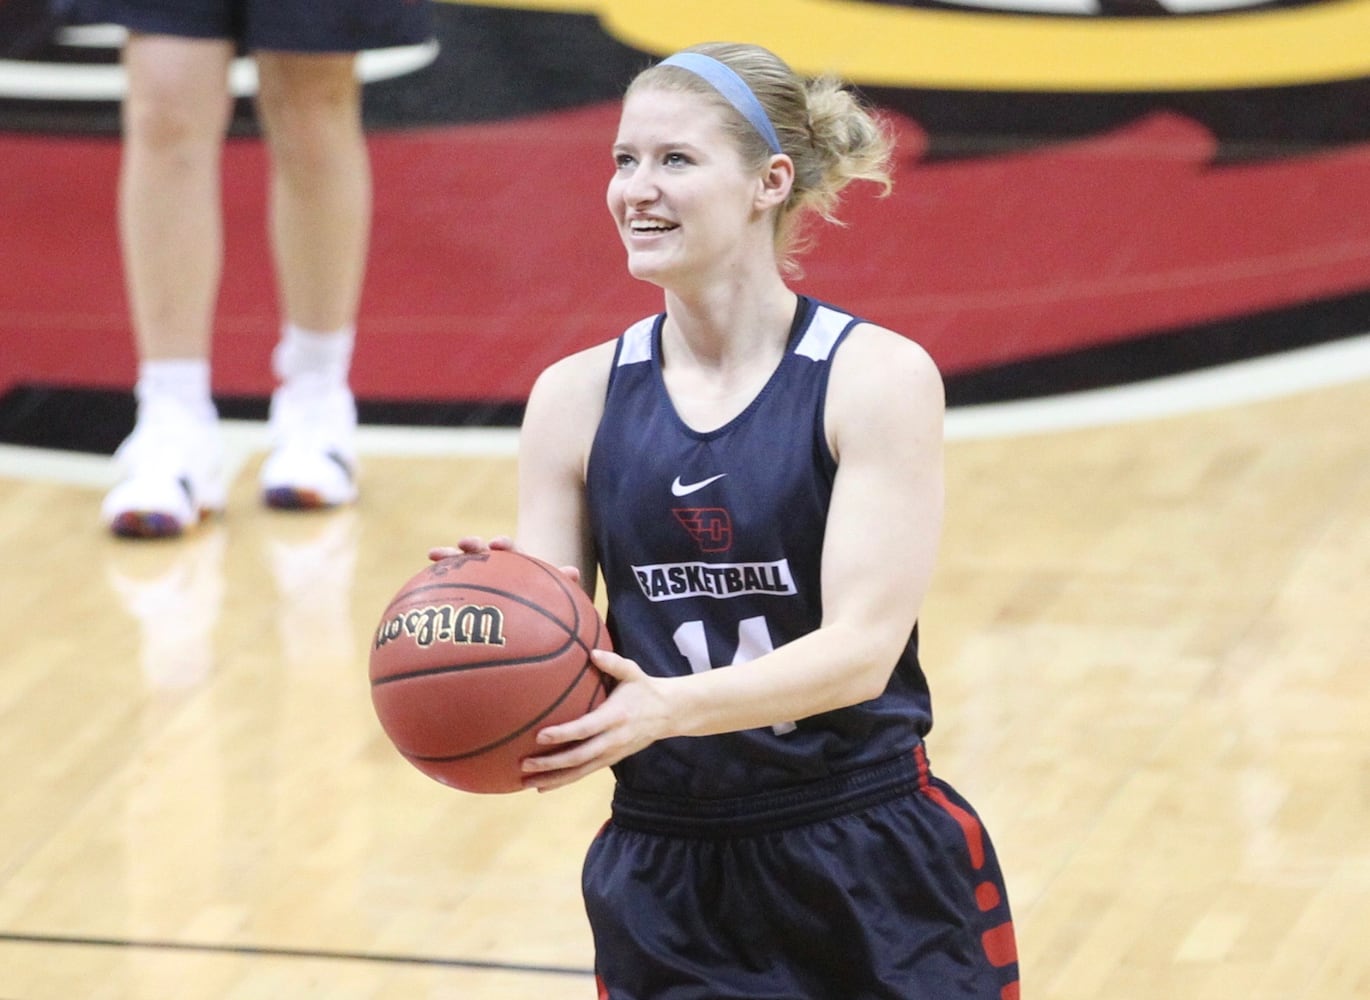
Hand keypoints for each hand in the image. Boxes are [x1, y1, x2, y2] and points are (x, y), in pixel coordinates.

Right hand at [428, 537, 581, 586]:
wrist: (529, 609)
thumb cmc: (541, 600)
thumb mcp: (552, 592)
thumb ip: (561, 581)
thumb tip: (574, 572)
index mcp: (518, 564)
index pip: (511, 550)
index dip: (504, 546)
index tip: (496, 544)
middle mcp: (497, 566)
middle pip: (482, 552)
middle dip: (473, 546)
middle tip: (465, 544)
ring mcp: (480, 576)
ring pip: (462, 564)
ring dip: (450, 557)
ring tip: (434, 553)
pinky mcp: (466, 589)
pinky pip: (449, 586)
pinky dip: (436, 583)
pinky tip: (417, 591)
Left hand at [520, 649, 671, 791]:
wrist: (669, 714)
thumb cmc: (645, 689)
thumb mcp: (633, 672)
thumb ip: (613, 663)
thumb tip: (592, 652)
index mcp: (615, 717)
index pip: (586, 728)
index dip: (563, 734)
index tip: (540, 736)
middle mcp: (613, 740)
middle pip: (579, 757)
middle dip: (551, 763)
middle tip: (524, 764)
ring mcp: (612, 754)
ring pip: (580, 771)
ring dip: (553, 778)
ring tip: (527, 782)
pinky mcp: (611, 761)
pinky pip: (584, 773)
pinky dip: (564, 781)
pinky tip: (544, 785)